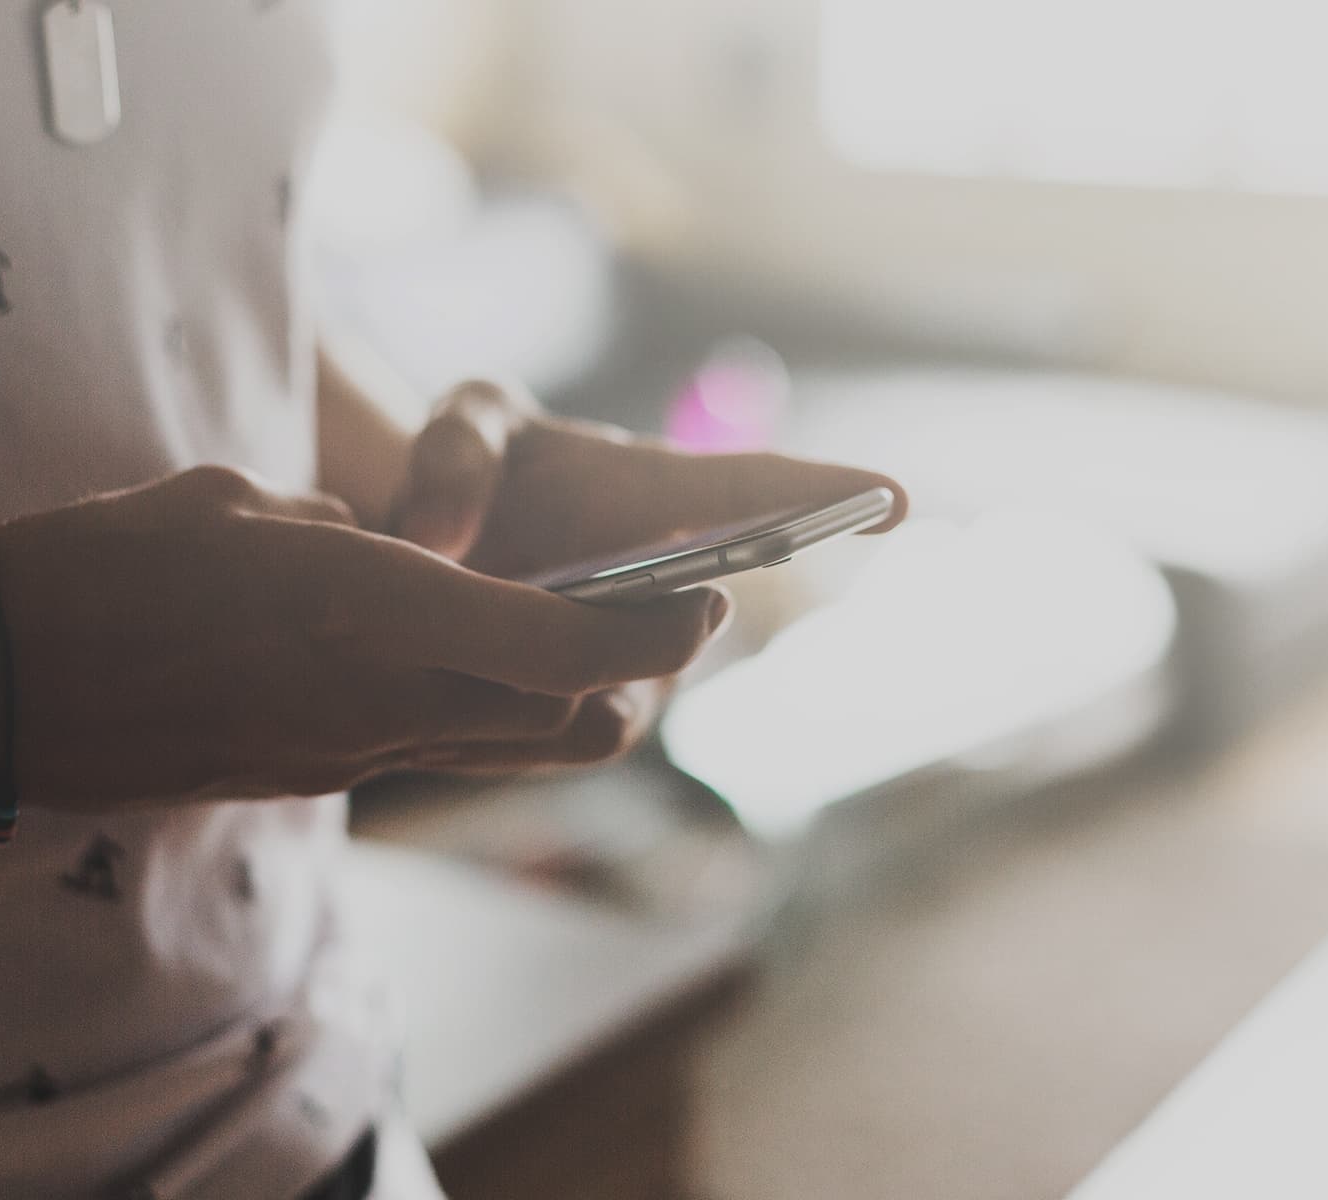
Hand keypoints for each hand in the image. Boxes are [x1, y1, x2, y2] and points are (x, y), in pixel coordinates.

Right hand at [0, 466, 731, 805]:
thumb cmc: (97, 568)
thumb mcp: (234, 504)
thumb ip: (336, 528)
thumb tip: (380, 546)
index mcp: (369, 607)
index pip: (565, 644)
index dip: (657, 630)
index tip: (711, 599)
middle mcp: (378, 698)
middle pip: (571, 724)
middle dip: (636, 677)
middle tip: (655, 617)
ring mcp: (343, 755)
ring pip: (509, 750)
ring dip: (563, 703)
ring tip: (571, 638)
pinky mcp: (305, 779)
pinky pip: (425, 749)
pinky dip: (471, 713)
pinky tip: (441, 656)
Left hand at [388, 381, 906, 757]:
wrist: (432, 551)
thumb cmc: (474, 466)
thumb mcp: (459, 428)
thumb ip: (450, 456)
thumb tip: (438, 540)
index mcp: (656, 489)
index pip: (753, 489)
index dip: (825, 495)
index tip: (895, 499)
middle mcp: (677, 578)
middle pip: (705, 612)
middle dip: (678, 616)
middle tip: (639, 607)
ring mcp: (644, 652)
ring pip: (637, 685)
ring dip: (579, 669)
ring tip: (504, 640)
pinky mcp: (601, 709)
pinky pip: (586, 729)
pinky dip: (536, 710)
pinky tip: (476, 687)